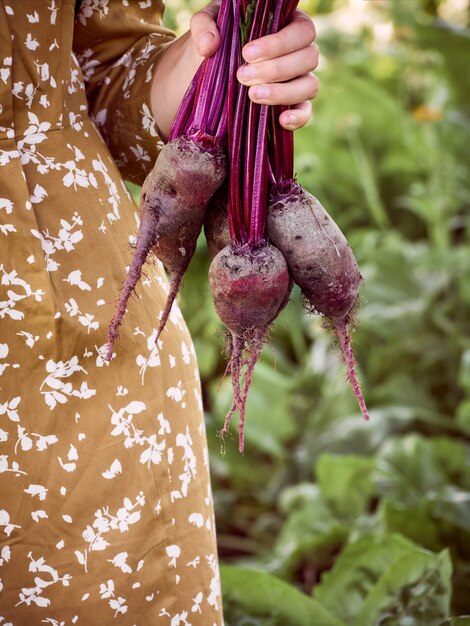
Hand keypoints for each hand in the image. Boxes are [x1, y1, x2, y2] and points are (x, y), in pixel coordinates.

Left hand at [191, 4, 318, 129]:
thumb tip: (209, 46)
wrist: (206, 70)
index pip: (301, 30)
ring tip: (253, 95)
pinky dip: (298, 117)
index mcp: (288, 25)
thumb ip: (205, 26)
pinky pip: (306, 112)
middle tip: (243, 76)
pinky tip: (281, 119)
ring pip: (309, 86)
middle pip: (308, 58)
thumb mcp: (207, 25)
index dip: (279, 43)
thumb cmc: (216, 41)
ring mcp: (300, 80)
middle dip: (275, 69)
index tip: (247, 53)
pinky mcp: (294, 106)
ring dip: (283, 92)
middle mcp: (300, 52)